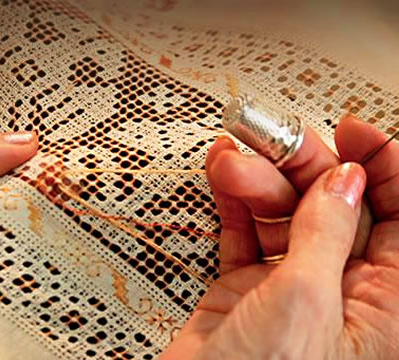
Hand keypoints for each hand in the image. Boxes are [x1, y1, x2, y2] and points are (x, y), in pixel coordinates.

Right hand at [161, 114, 398, 358]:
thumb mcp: (305, 304)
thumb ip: (326, 235)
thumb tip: (345, 183)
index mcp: (383, 305)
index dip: (384, 167)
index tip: (354, 132)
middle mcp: (341, 290)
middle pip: (336, 206)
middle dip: (304, 167)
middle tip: (273, 142)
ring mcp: (291, 284)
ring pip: (286, 213)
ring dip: (259, 181)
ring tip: (231, 164)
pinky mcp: (248, 282)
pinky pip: (247, 230)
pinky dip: (234, 202)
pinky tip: (222, 178)